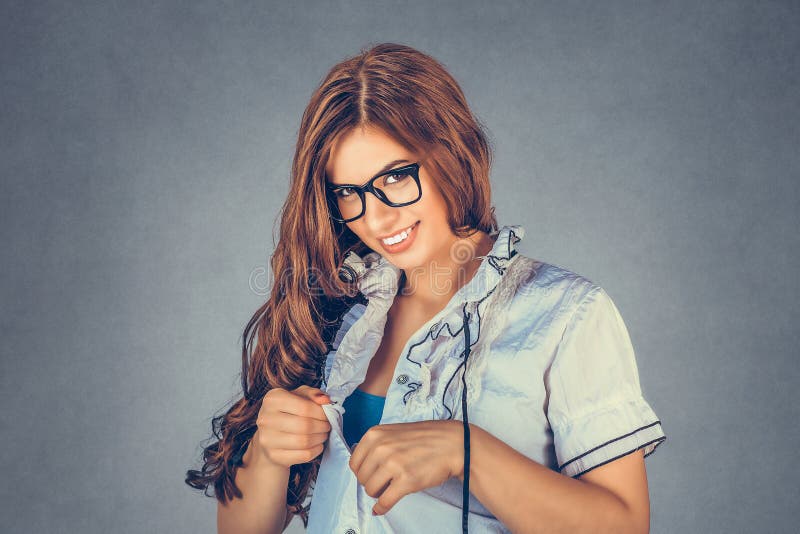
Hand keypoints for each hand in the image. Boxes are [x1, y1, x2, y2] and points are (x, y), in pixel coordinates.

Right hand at [251, 385, 331, 468]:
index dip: (321, 413)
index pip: (304, 407)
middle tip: (327, 426)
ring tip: (323, 434)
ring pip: (304, 441)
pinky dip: (316, 450)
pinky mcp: (273, 456)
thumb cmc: (288, 411)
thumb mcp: (300, 395)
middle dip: (322, 426)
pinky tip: (317, 445)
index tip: (327, 415)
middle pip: (305, 425)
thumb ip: (313, 394)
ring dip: (320, 438)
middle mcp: (265, 418)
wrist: (270, 435)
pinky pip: (303, 455)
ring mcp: (267, 439)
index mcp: (272, 399)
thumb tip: (325, 400)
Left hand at [348, 419, 463, 515]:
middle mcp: (381, 447)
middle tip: (384, 481)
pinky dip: (381, 508)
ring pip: (370, 490)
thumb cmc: (427, 438)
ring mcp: (393, 464)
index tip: (372, 474)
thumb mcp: (395, 432)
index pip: (354, 462)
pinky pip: (384, 501)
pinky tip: (382, 508)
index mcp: (375, 434)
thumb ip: (376, 445)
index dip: (363, 471)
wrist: (454, 444)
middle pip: (361, 477)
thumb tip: (360, 466)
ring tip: (390, 488)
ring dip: (378, 494)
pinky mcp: (406, 481)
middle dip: (371, 482)